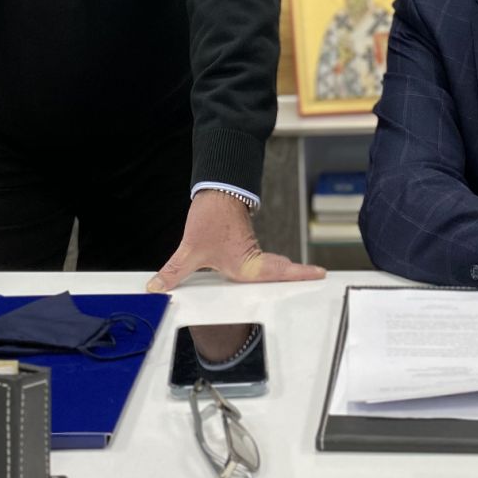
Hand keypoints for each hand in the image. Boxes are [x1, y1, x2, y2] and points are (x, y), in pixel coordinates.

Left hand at [145, 190, 325, 292]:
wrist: (216, 188)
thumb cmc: (211, 216)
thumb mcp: (190, 248)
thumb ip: (174, 271)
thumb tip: (156, 288)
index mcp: (247, 265)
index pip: (279, 273)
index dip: (300, 275)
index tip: (320, 274)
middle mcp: (253, 260)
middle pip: (282, 272)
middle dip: (299, 278)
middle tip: (319, 281)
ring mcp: (251, 251)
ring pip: (273, 265)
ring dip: (285, 273)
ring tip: (302, 281)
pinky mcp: (245, 244)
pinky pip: (263, 260)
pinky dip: (272, 266)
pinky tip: (270, 272)